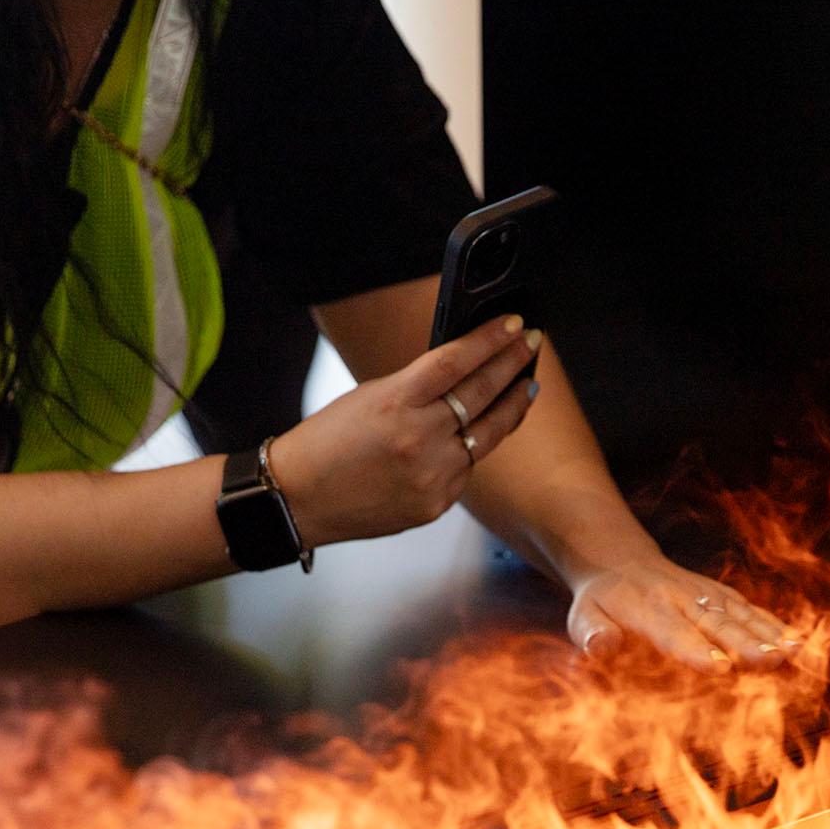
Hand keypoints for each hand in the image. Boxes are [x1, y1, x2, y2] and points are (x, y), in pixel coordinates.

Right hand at [273, 314, 542, 544]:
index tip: (515, 324)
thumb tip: (463, 372)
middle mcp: (419, 439)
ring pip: (486, 436)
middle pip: (481, 394)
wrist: (299, 499)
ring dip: (510, 406)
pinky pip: (465, 469)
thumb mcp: (369, 397)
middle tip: (531, 344)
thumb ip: (417, 387)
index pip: (456, 361)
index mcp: (396, 403)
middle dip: (511, 365)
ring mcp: (431, 475)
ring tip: (525, 385)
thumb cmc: (327, 443)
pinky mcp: (436, 504)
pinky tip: (480, 432)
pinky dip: (472, 448)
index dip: (490, 340)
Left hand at [567, 554, 797, 672]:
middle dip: (745, 641)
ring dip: (768, 632)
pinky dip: (772, 623)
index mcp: (647, 608)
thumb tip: (601, 645)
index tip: (720, 666)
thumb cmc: (600, 600)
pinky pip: (748, 607)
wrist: (618, 561)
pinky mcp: (719, 593)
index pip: (673, 631)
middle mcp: (681, 598)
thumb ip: (590, 631)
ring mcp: (704, 594)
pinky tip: (796, 641)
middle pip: (716, 621)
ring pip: (739, 613)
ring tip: (794, 650)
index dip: (696, 649)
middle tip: (770, 659)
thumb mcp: (582, 614)